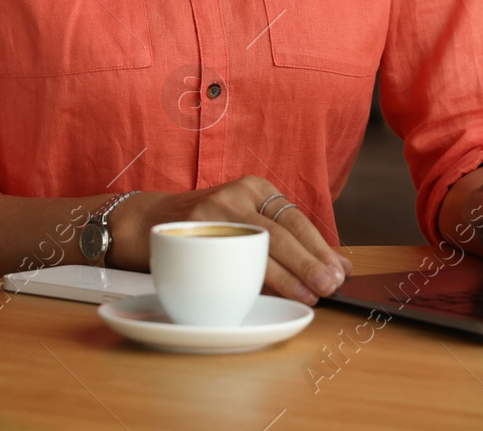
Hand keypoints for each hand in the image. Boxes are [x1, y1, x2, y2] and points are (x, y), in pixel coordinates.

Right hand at [109, 178, 351, 305]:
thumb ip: (275, 241)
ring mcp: (214, 210)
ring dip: (291, 274)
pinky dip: (254, 278)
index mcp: (253, 188)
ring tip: (313, 294)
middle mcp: (236, 194)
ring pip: (261, 244)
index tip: (342, 269)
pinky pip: (231, 257)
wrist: (141, 223)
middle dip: (312, 261)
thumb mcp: (238, 223)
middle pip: (282, 231)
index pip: (295, 218)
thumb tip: (328, 266)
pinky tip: (271, 292)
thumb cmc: (199, 231)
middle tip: (332, 285)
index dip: (321, 246)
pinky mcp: (194, 228)